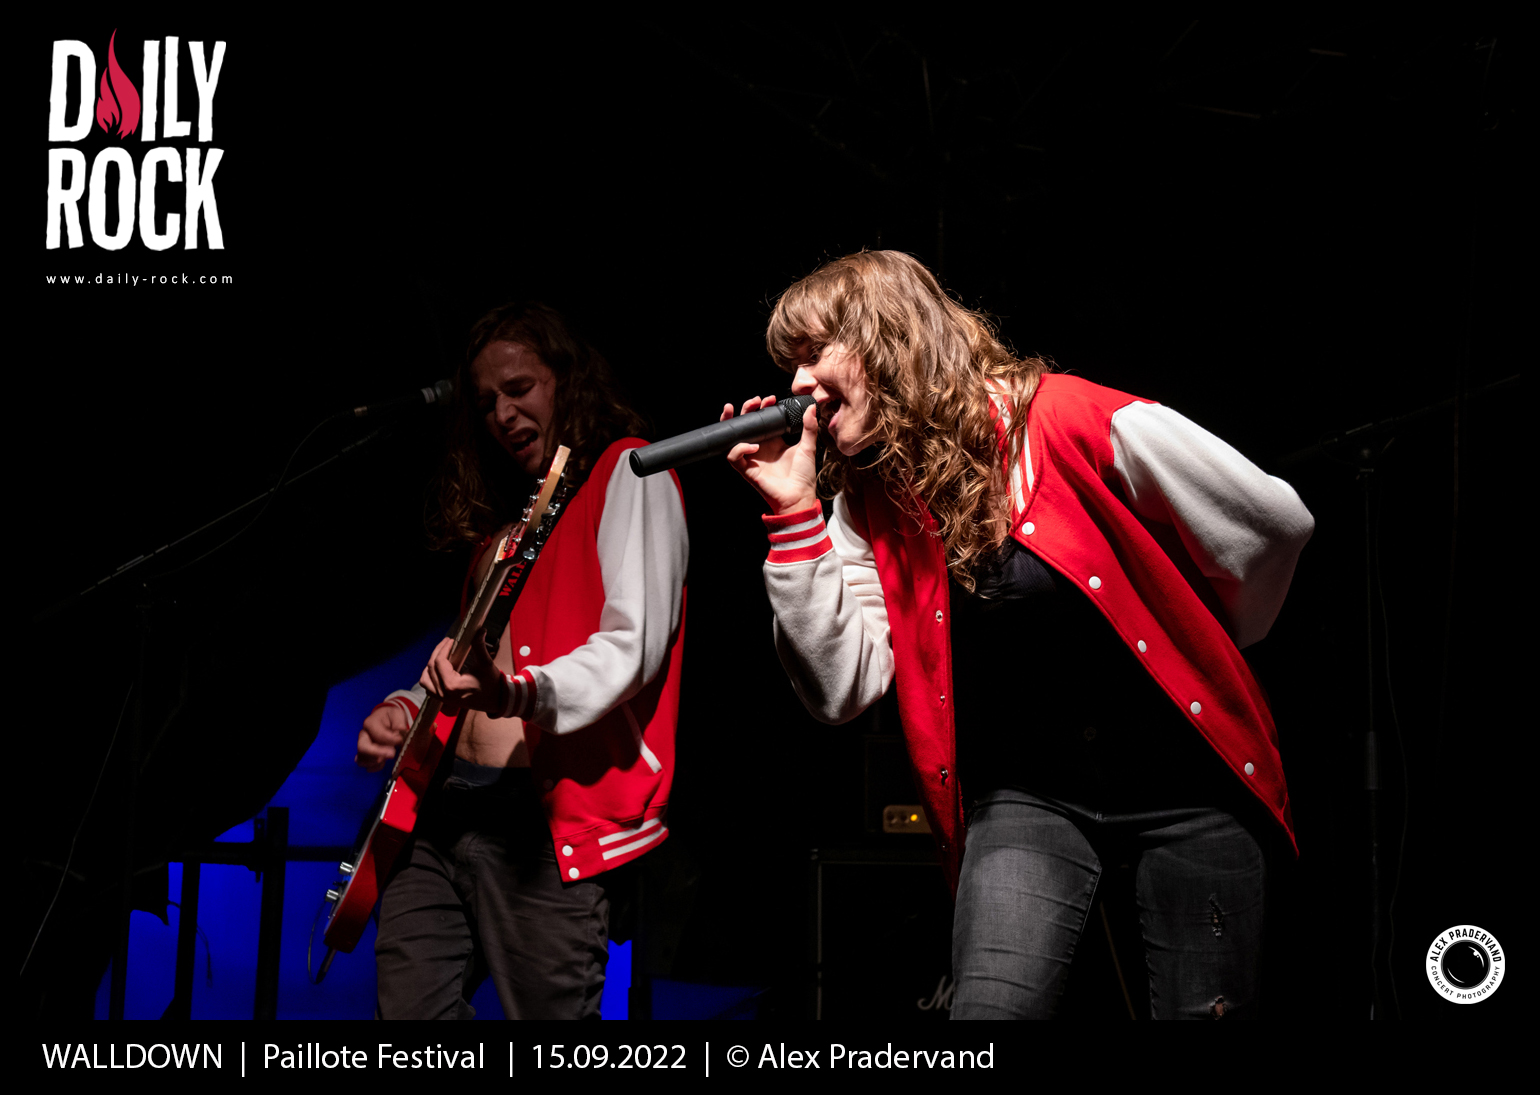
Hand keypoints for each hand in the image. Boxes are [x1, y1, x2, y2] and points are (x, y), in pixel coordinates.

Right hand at [356, 703, 408, 772]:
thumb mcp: (397, 714)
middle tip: (392, 753)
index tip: (400, 739)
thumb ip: (399, 721)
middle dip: (378, 753)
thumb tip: (400, 730)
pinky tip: (384, 762)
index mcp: (370, 723)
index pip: (378, 734)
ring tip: (388, 756)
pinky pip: (366, 766)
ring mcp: (363, 746)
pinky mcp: (365, 756)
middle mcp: (363, 735)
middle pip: (363, 748)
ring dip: (376, 761)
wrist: (386, 722)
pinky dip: (376, 767)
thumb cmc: (392, 718)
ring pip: (362, 759)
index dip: (391, 739)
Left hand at [419, 630, 510, 716]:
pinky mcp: (444, 700)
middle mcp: (445, 694)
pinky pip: (429, 688)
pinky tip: (440, 669)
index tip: (452, 640)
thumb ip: (479, 646)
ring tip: (441, 655)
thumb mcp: (486, 663)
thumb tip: (479, 630)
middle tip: (446, 643)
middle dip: (437, 652)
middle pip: (430, 669)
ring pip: (425, 679)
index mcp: (453, 685)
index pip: (439, 662)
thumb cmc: (491, 683)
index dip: (444, 648)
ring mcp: (443, 698)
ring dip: (430, 666)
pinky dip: (430, 677)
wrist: (496, 700)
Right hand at [721, 395, 820, 514]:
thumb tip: (812, 408)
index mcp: (772, 441)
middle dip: (745, 409)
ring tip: (738, 413)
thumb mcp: (808, 447)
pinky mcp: (747, 470)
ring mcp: (752, 458)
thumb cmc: (803, 476)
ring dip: (732, 424)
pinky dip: (739, 448)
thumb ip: (809, 427)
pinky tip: (753, 446)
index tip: (770, 399)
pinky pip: (733, 457)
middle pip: (744, 424)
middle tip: (755, 401)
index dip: (761, 407)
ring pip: (732, 438)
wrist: (799, 496)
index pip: (760, 420)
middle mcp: (759, 447)